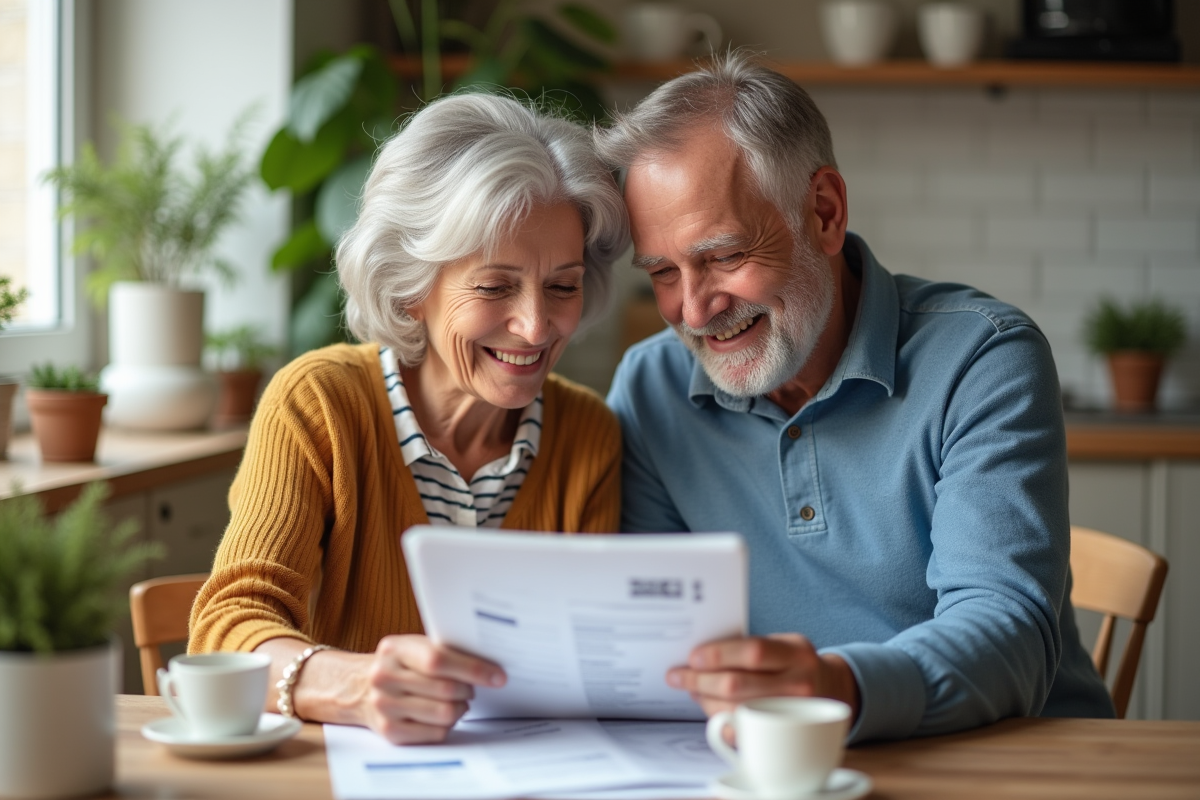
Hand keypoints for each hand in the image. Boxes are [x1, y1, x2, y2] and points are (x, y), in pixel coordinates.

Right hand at [359, 634, 505, 744]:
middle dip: (469, 690)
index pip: (438, 660)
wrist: (359, 688)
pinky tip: (443, 715)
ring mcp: (384, 706)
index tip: (498, 676)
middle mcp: (384, 677)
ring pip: (443, 713)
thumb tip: (490, 665)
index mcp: (394, 649)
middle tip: (472, 689)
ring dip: (461, 709)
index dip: (473, 669)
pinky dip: (448, 725)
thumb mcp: (414, 647)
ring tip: (459, 702)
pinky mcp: (389, 731)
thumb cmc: (400, 665)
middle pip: (445, 689)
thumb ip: (444, 651)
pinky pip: (435, 733)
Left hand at [666, 633, 859, 721]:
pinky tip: (710, 707)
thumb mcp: (785, 644)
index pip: (753, 652)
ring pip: (735, 711)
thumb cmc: (797, 663)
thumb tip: (702, 654)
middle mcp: (799, 684)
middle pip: (738, 685)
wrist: (833, 690)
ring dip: (704, 700)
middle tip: (679, 675)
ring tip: (692, 689)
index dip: (719, 654)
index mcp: (797, 654)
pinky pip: (742, 732)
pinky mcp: (783, 736)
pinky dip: (719, 720)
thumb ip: (752, 647)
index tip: (693, 657)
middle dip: (700, 680)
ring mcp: (792, 714)